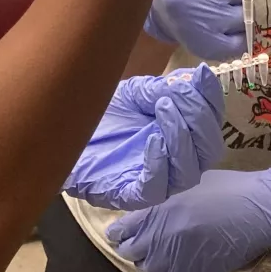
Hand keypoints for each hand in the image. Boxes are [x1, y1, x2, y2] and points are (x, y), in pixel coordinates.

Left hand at [63, 66, 224, 210]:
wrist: (58, 127)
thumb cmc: (100, 114)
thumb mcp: (135, 92)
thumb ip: (166, 89)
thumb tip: (198, 77)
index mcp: (182, 135)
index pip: (211, 125)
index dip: (212, 102)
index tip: (201, 77)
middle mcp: (174, 161)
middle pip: (206, 151)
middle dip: (200, 120)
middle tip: (177, 95)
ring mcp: (154, 181)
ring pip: (187, 173)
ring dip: (182, 138)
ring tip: (164, 107)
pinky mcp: (128, 194)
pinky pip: (154, 189)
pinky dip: (159, 164)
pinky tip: (153, 139)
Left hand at [106, 168, 270, 271]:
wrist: (258, 208)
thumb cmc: (226, 188)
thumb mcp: (187, 182)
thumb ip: (163, 196)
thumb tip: (146, 205)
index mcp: (157, 209)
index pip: (119, 230)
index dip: (120, 231)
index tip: (124, 230)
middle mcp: (160, 236)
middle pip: (129, 252)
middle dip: (132, 246)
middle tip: (143, 241)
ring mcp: (175, 258)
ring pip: (145, 269)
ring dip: (149, 261)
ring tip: (159, 253)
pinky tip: (170, 270)